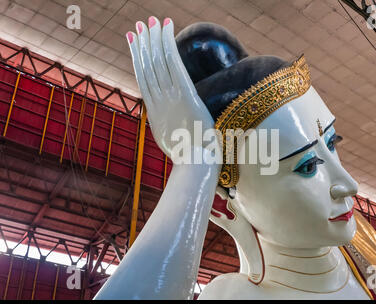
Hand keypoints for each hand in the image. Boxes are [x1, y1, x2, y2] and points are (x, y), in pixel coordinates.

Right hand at [126, 17, 216, 159]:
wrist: (194, 164)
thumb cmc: (187, 155)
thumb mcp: (170, 139)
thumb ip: (165, 124)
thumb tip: (165, 118)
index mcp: (154, 112)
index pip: (144, 79)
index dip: (137, 58)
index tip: (133, 42)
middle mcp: (159, 101)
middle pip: (148, 67)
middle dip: (143, 44)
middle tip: (139, 25)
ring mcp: (170, 97)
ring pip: (159, 62)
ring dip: (155, 39)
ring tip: (152, 20)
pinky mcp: (185, 94)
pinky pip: (174, 65)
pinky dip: (169, 45)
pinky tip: (166, 30)